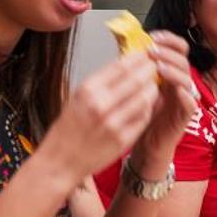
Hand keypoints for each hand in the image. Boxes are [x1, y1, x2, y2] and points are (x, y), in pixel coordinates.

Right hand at [49, 37, 190, 181]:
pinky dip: (149, 109)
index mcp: (87, 90)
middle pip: (137, 79)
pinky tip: (148, 105)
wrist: (60, 162)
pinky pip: (144, 118)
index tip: (146, 54)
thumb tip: (127, 64)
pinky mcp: (123, 140)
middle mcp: (100, 105)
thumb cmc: (68, 129)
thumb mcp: (77, 97)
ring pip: (145, 98)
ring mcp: (113, 123)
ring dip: (152, 89)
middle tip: (155, 68)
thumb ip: (101, 82)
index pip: (122, 65)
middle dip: (150, 71)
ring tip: (152, 86)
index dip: (139, 58)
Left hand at [131, 31, 198, 171]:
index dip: (168, 40)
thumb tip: (126, 46)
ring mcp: (184, 98)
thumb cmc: (141, 115)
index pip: (176, 49)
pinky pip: (190, 102)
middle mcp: (179, 83)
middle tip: (152, 51)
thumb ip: (136, 69)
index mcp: (169, 73)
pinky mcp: (186, 116)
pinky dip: (184, 94)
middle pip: (183, 60)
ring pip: (187, 78)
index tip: (152, 37)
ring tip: (158, 67)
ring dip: (173, 70)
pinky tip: (174, 90)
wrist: (146, 144)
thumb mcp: (137, 87)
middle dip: (168, 52)